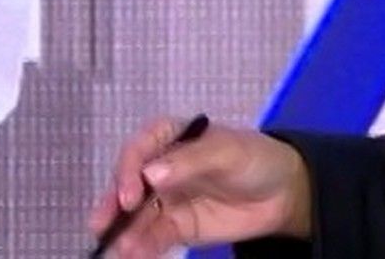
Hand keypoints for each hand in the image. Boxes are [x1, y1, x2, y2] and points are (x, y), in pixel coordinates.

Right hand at [87, 115, 312, 257]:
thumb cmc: (255, 159)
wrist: (282, 194)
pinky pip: (153, 238)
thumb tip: (151, 174)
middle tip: (103, 225)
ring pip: (136, 216)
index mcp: (172, 138)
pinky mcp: (175, 227)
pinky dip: (142, 248)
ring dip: (125, 232)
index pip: (140, 149)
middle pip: (129, 185)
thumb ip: (191, 161)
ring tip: (121, 250)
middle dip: (113, 205)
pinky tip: (135, 257)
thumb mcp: (229, 152)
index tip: (128, 195)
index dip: (128, 170)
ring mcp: (165, 199)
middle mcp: (161, 168)